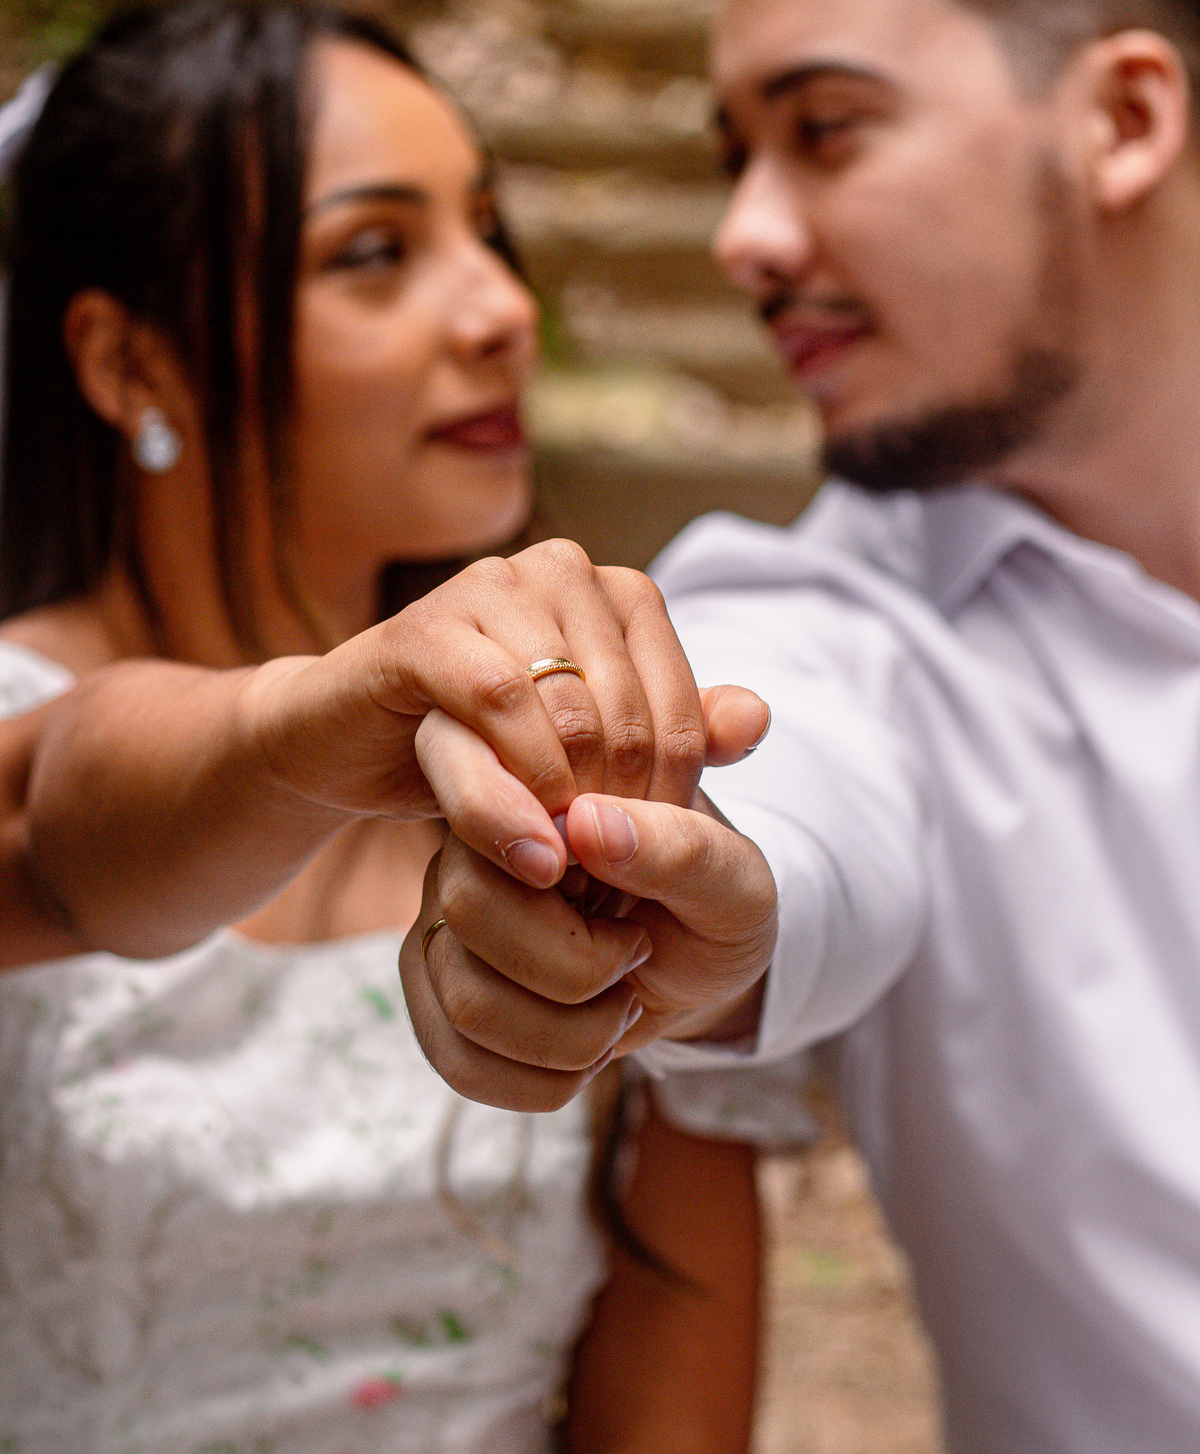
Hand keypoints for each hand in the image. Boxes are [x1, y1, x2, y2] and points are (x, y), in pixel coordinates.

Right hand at [247, 540, 768, 886]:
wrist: (350, 745)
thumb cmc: (483, 749)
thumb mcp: (588, 752)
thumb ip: (672, 734)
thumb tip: (760, 719)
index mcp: (617, 593)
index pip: (683, 712)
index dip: (672, 801)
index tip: (646, 864)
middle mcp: (560, 572)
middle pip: (630, 717)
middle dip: (620, 811)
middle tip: (606, 881)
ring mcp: (489, 588)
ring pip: (566, 714)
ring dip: (570, 806)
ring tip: (570, 874)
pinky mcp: (422, 628)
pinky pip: (492, 704)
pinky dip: (513, 783)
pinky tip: (525, 844)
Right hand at [400, 789, 777, 1111]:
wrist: (699, 970)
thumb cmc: (715, 909)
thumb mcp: (734, 880)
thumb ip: (678, 846)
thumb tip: (588, 823)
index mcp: (537, 796)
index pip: (493, 823)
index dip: (551, 888)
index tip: (629, 928)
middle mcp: (471, 853)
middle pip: (467, 916)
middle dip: (577, 971)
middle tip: (634, 958)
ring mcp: (443, 927)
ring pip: (466, 1003)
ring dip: (569, 1037)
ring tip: (617, 1008)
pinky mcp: (436, 998)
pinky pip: (456, 1062)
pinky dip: (539, 1082)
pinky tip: (584, 1056)